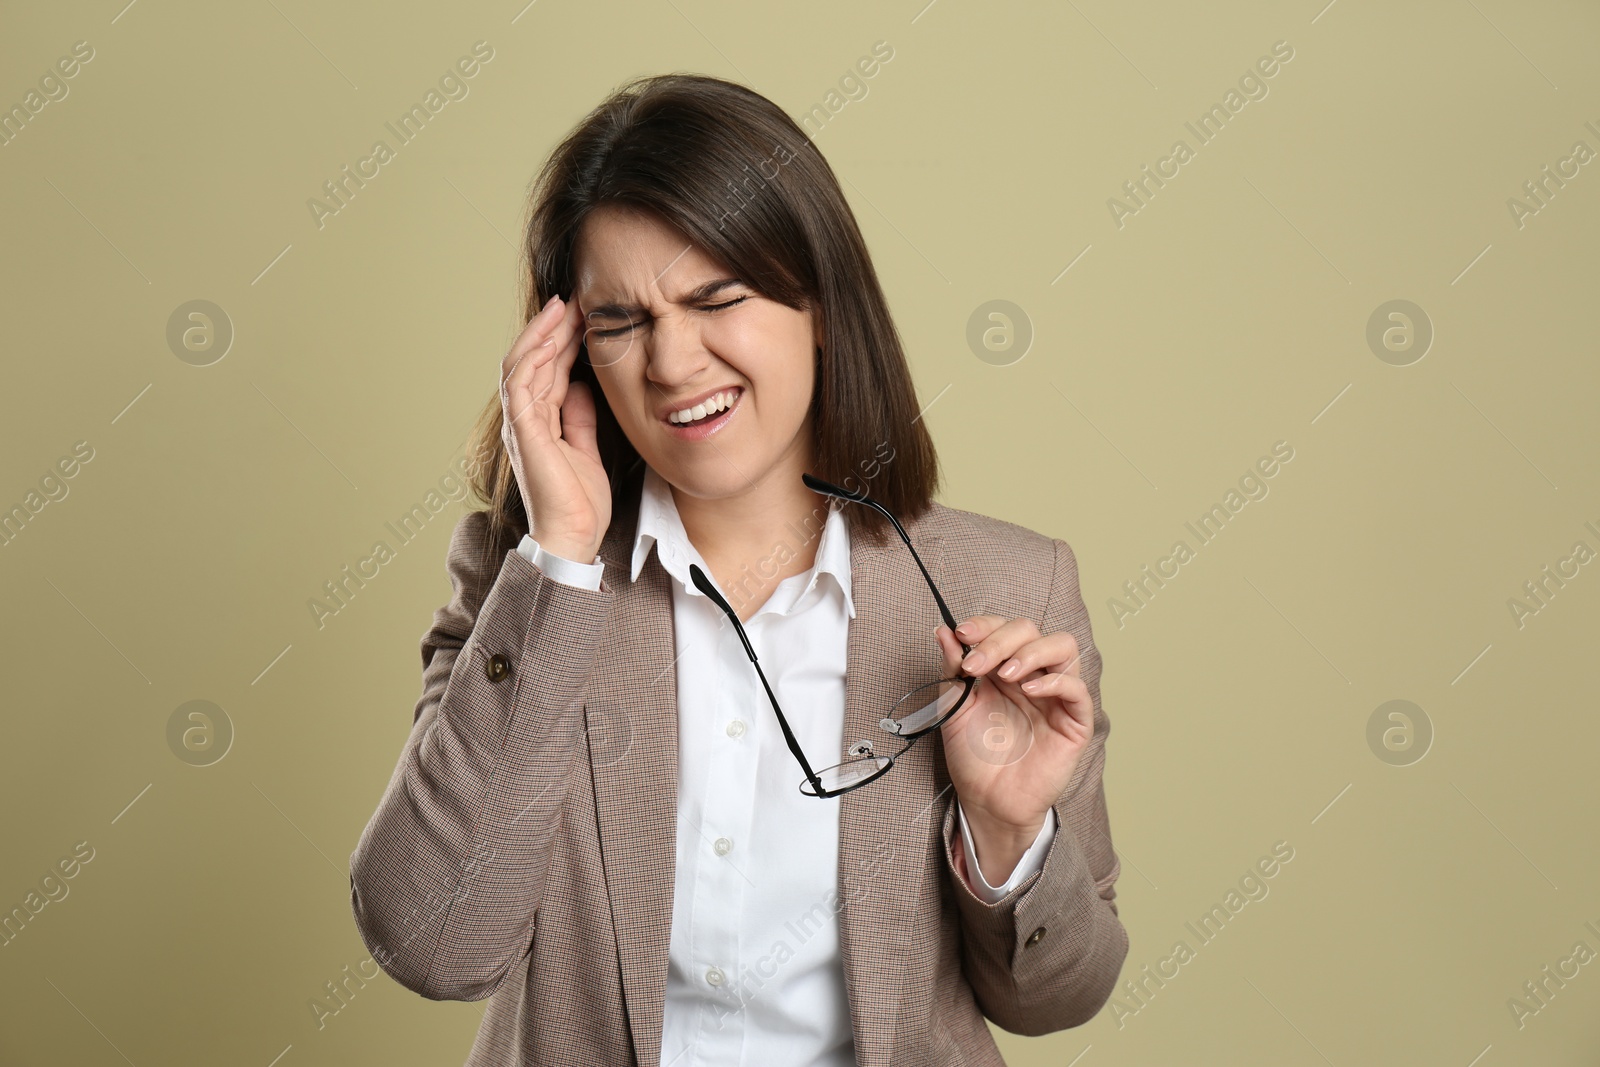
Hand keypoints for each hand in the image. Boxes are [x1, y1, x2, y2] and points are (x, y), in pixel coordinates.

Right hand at [499, 294, 610, 561]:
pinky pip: (521, 384)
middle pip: (532, 361)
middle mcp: (524, 419)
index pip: (548, 372)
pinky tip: (550, 337)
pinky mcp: (523, 431)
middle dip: (552, 329)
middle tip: (574, 299)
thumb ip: (579, 418)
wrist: (573, 536)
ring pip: (522, 365)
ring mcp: (520, 424)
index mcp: (539, 423)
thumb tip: (584, 386)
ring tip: (562, 306)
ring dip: (541, 334)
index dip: (563, 343)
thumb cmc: (580, 502)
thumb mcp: (586, 449)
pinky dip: (533, 358)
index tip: (584, 316)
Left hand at [934, 615, 1092, 879]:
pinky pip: (1076, 689)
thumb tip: (943, 630)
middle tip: (975, 664)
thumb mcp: (954, 706)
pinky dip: (1054, 681)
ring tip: (1005, 673)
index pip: (1005, 627)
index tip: (961, 634)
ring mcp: (1055, 695)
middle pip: (1031, 631)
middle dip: (1000, 640)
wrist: (987, 800)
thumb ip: (952, 668)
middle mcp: (1033, 674)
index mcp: (1005, 667)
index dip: (985, 625)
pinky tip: (1029, 690)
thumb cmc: (974, 755)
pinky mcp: (1074, 721)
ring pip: (1063, 647)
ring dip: (1031, 651)